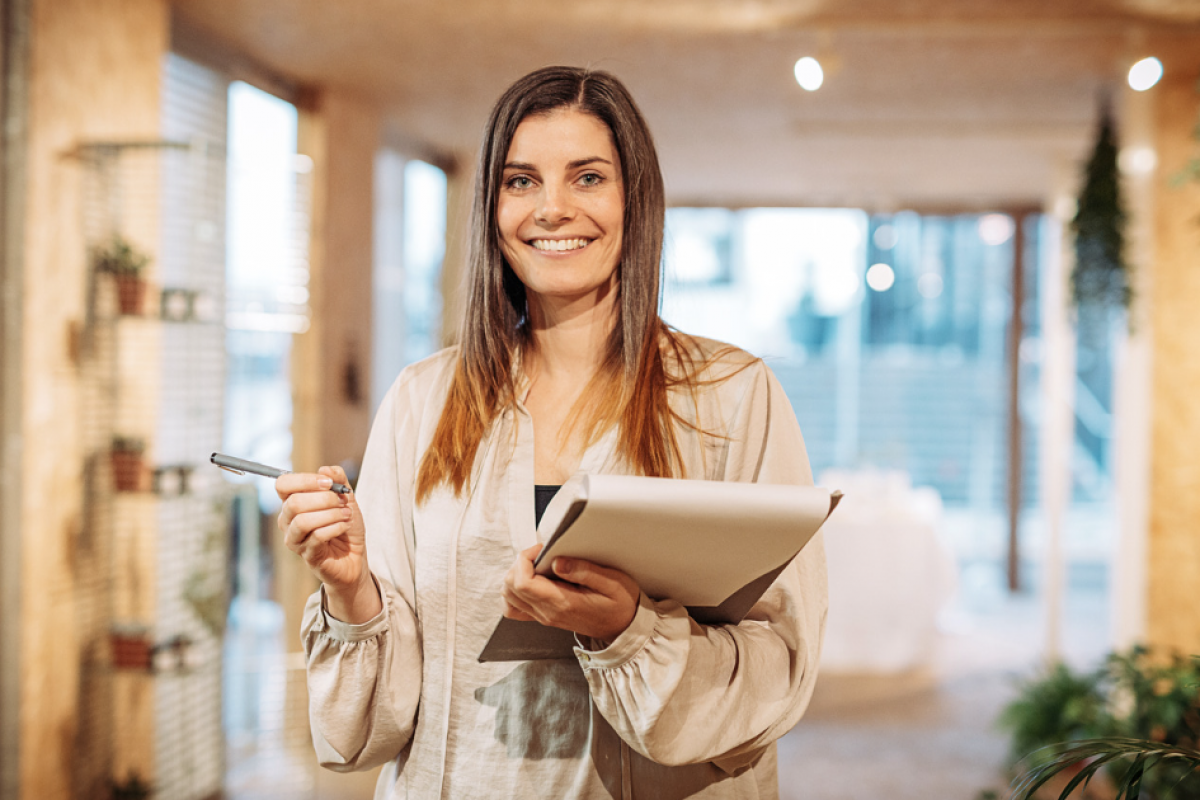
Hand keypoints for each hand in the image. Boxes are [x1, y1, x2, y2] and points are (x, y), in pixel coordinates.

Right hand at [276, 466, 379, 622]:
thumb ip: (338, 481)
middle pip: (294, 503)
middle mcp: (288, 521)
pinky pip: (317, 537)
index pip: (283, 484)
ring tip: (346, 514)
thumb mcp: (346, 498)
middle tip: (342, 501)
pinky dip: (335, 527)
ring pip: (303, 521)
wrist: (355, 556)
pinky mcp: (307, 555)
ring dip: (330, 514)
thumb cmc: (344, 524)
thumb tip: (326, 469)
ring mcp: (295, 540)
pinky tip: (344, 526)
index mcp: (292, 502)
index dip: (305, 480)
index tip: (329, 483)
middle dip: (324, 498)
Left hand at [501, 544, 639, 641]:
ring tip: (537, 564)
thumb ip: (584, 571)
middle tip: (541, 554)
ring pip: (508, 596)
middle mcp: (547, 612)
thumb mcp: (612, 583)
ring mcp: (543, 616)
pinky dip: (516, 590)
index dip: (525, 559)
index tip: (542, 549)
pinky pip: (515, 606)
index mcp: (562, 603)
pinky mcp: (544, 616)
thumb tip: (557, 562)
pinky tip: (532, 580)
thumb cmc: (621, 605)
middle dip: (520, 563)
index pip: (522, 582)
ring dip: (517, 574)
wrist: (624, 628)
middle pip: (510, 587)